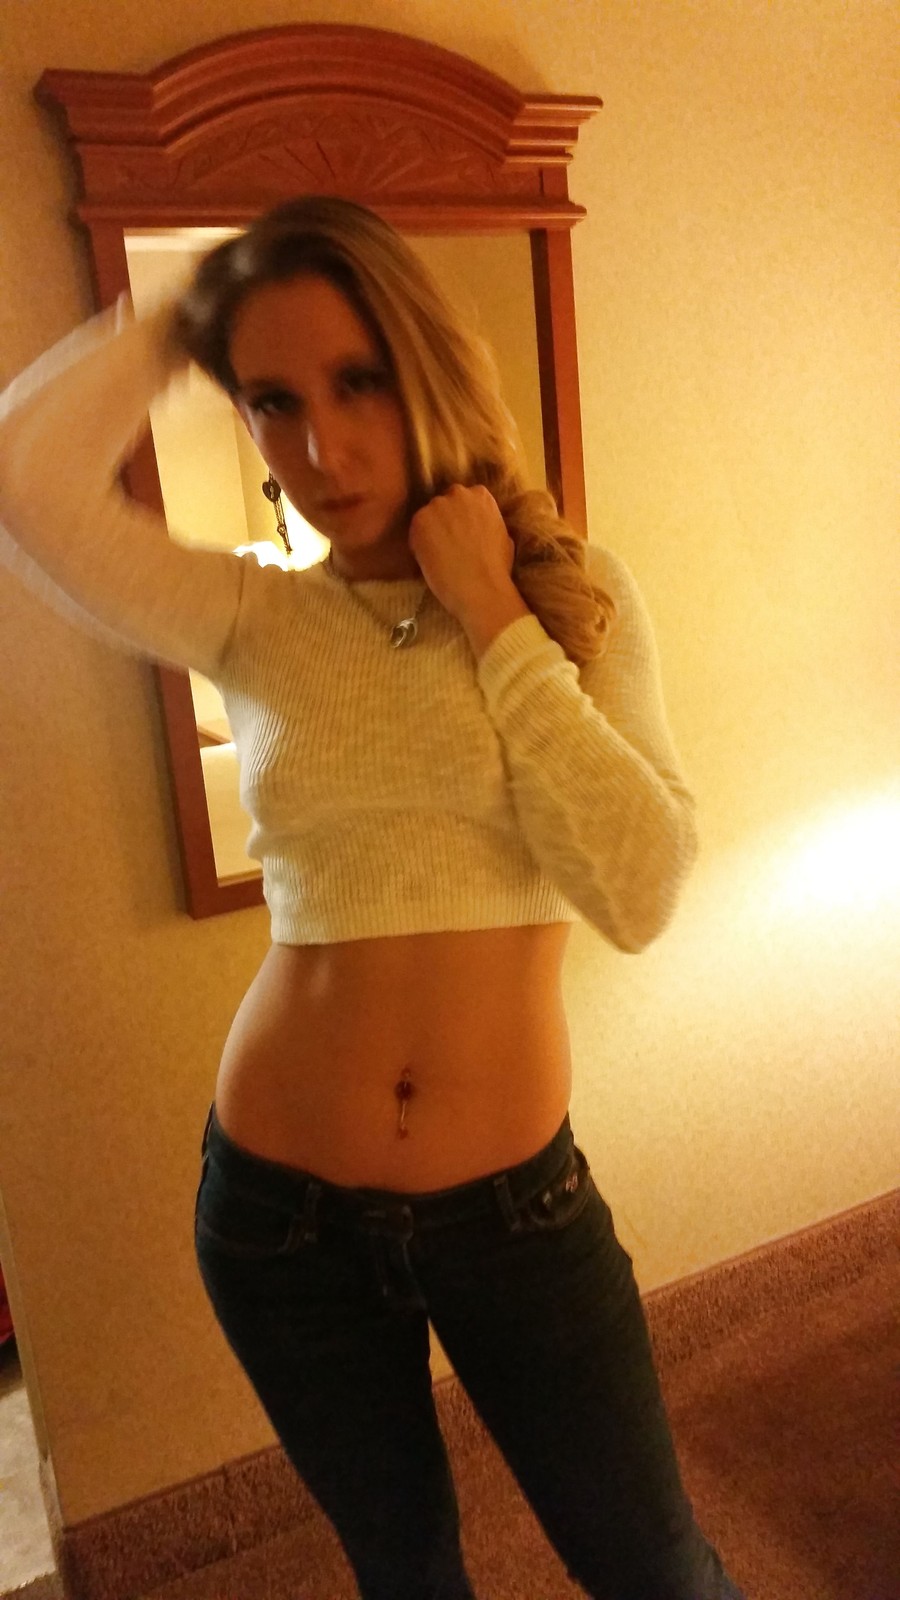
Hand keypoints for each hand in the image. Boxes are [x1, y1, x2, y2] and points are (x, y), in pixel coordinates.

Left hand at [407, 484, 515, 622]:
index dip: (460, 517)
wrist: (480, 587)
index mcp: (481, 495)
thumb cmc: (497, 568)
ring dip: (430, 531)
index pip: (464, 499)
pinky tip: (430, 560)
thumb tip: (481, 526)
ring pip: (428, 516)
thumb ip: (488, 522)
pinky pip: (415, 532)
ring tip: (438, 554)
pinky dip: (418, 544)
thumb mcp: (503, 535)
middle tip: (448, 542)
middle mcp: (458, 493)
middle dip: (444, 520)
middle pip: (444, 503)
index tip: (460, 531)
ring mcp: (437, 505)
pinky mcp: (420, 521)